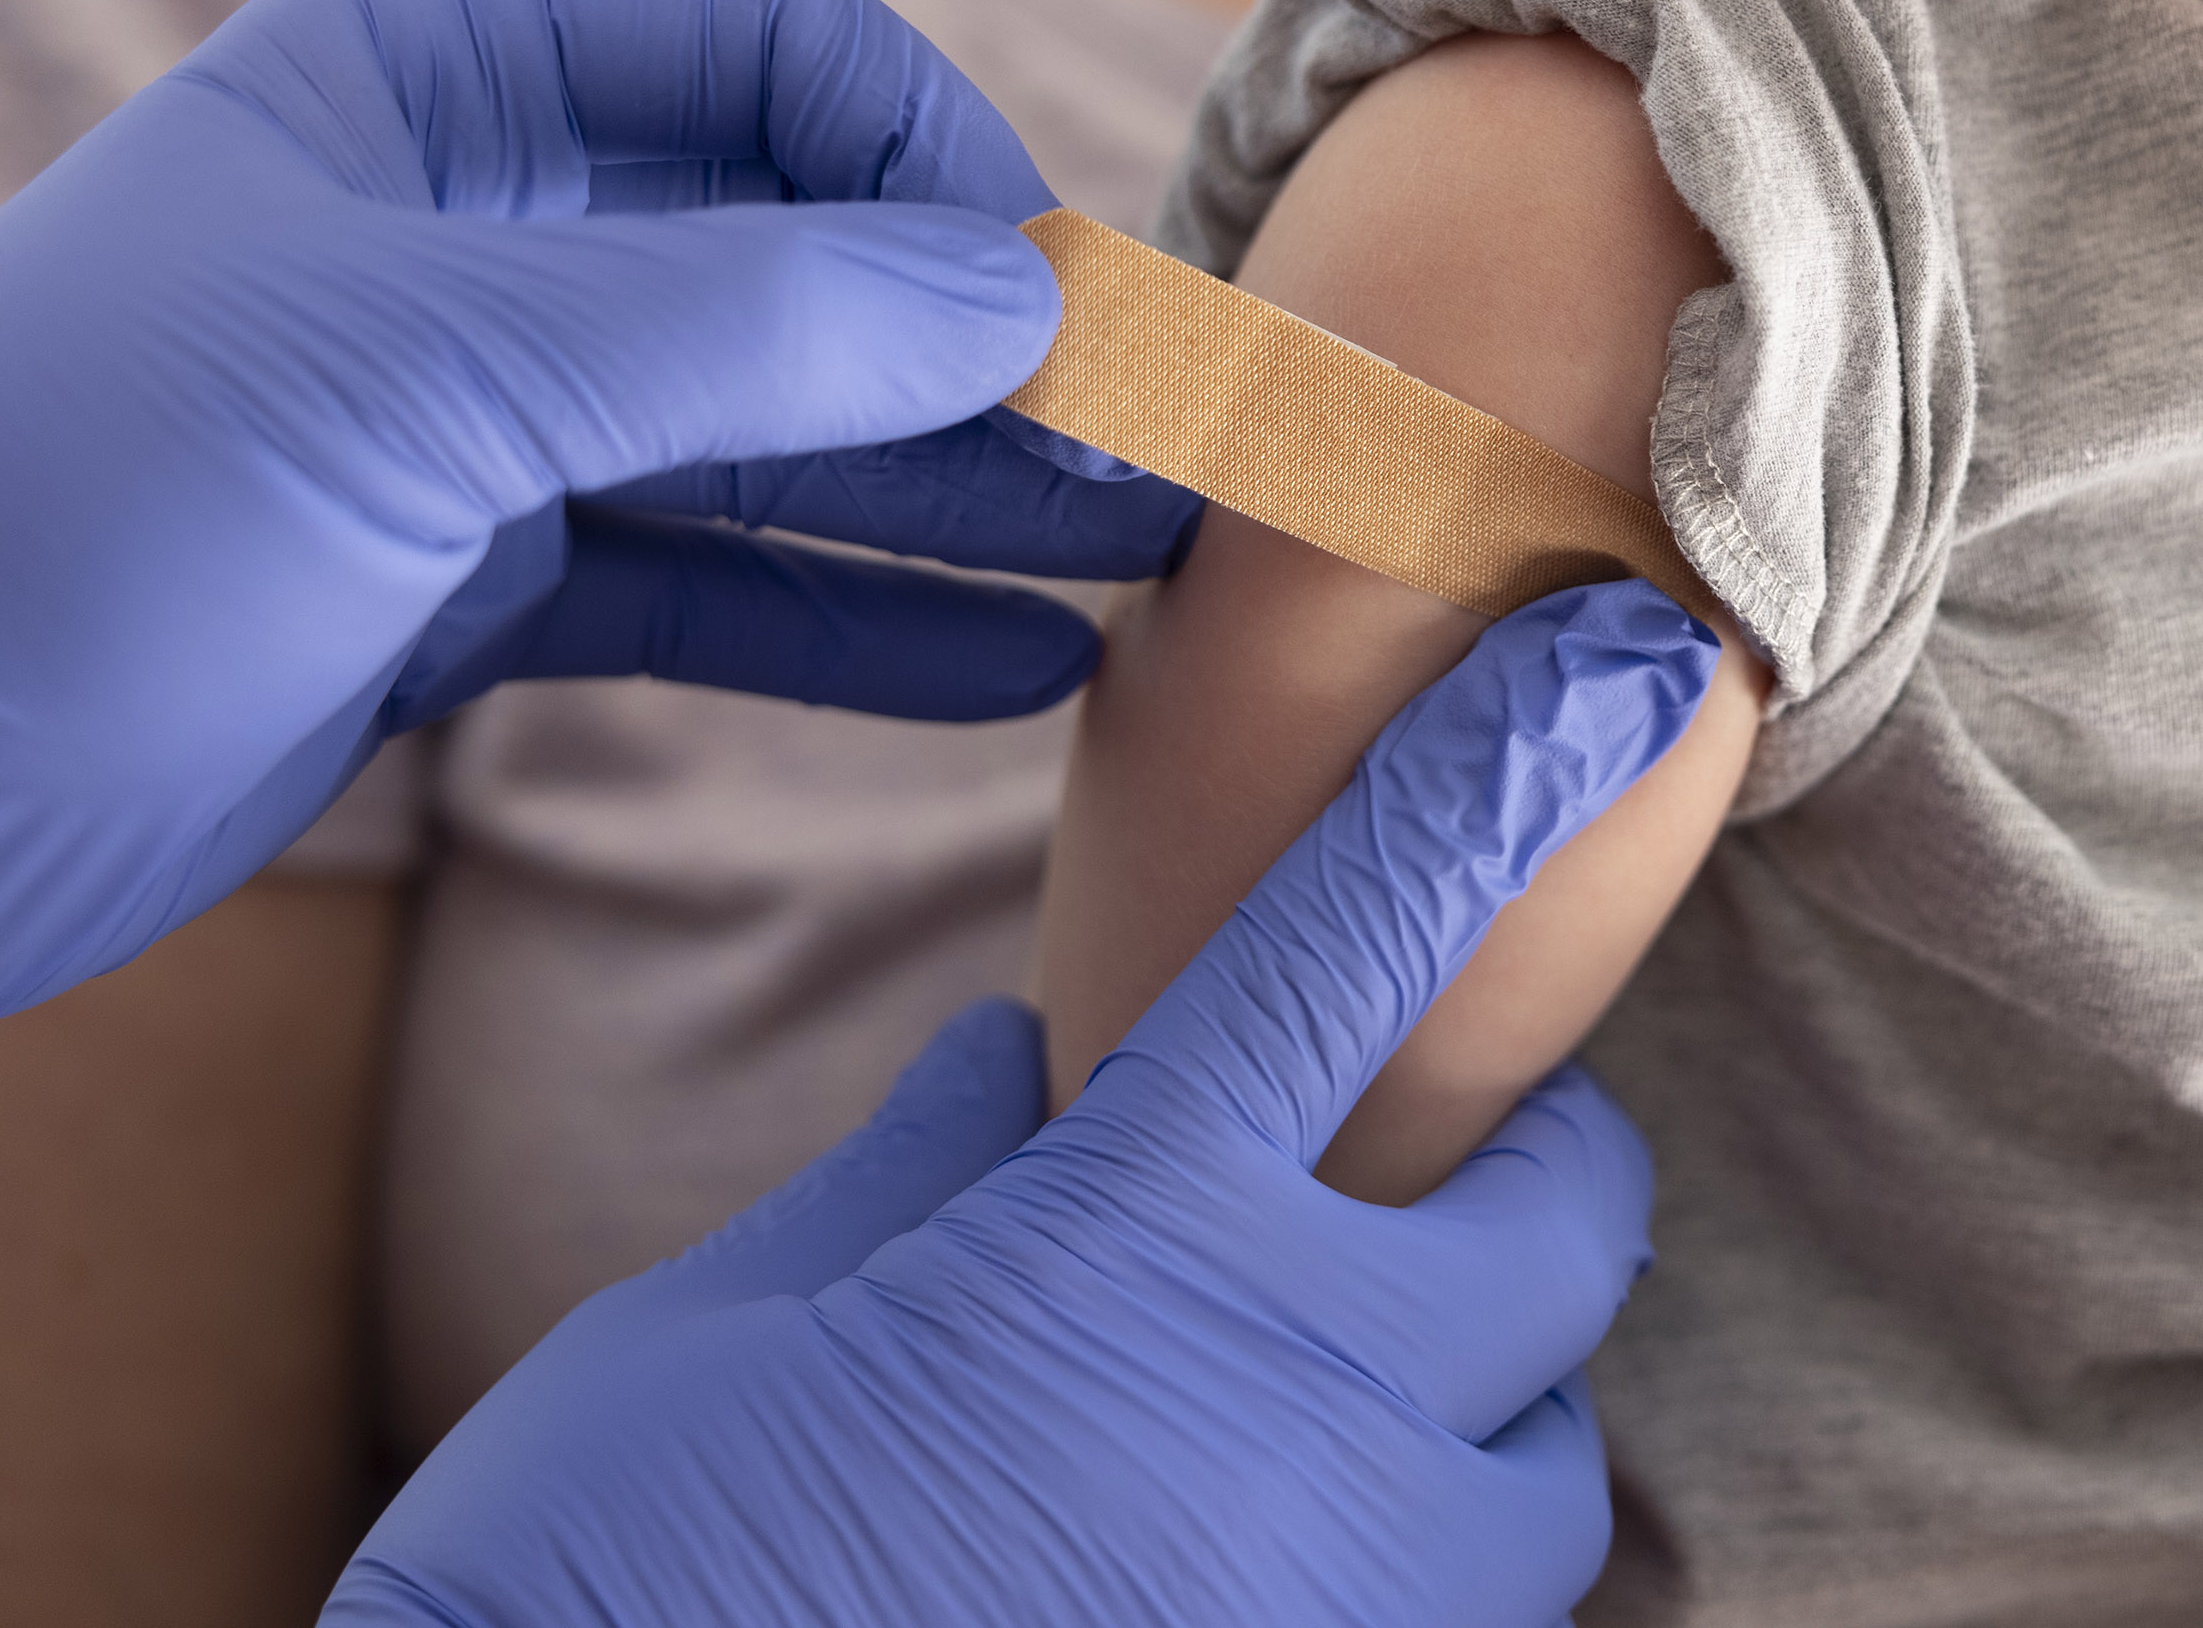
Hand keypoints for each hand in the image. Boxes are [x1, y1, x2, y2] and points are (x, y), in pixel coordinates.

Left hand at [0, 0, 1193, 1124]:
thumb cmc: (70, 506)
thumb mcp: (432, 370)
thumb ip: (742, 323)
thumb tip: (1014, 291)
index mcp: (434, 93)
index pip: (759, 49)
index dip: (923, 148)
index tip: (1051, 289)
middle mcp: (469, 238)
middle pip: (791, 251)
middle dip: (982, 340)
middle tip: (1166, 439)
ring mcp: (465, 425)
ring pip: (768, 433)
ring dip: (950, 490)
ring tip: (1143, 551)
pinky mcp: (453, 600)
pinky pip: (702, 584)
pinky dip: (850, 621)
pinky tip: (1008, 664)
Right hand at [331, 579, 1719, 1627]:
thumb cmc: (588, 1585)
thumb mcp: (716, 1335)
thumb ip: (909, 1183)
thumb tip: (1010, 1067)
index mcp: (1122, 1237)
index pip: (1367, 933)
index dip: (1502, 777)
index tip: (1614, 668)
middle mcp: (1291, 1415)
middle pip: (1565, 1218)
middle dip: (1534, 1154)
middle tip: (1445, 1150)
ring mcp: (1337, 1615)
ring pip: (1554, 1472)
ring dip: (1486, 1409)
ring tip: (1347, 1406)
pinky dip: (1417, 1578)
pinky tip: (1282, 1563)